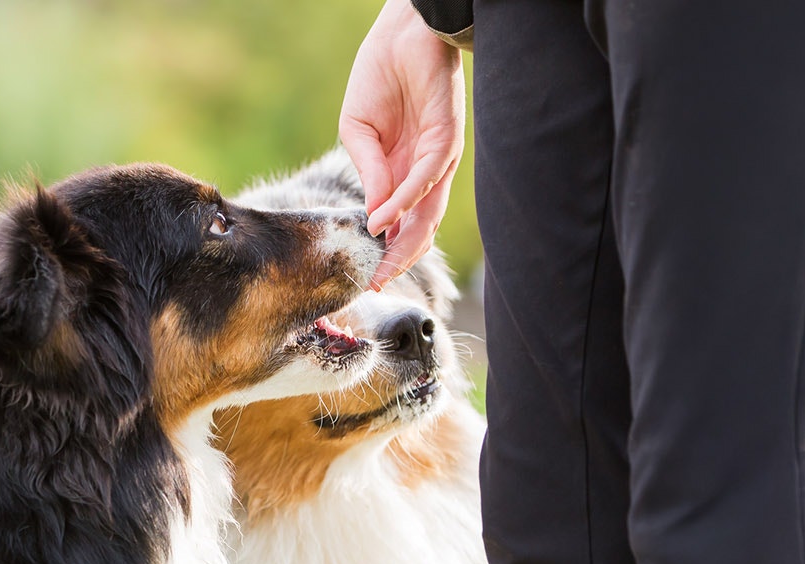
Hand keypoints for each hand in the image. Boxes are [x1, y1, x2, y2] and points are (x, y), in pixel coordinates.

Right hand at [339, 0, 464, 288]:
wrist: (400, 35)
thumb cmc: (379, 78)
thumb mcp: (358, 134)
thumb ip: (367, 173)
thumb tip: (372, 218)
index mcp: (404, 171)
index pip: (401, 223)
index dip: (385, 251)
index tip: (365, 279)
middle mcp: (426, 172)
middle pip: (420, 228)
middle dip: (398, 260)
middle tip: (376, 286)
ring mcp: (438, 159)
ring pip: (428, 212)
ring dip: (405, 242)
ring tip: (383, 267)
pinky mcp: (446, 140)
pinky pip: (424, 179)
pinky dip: (403, 202)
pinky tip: (382, 218)